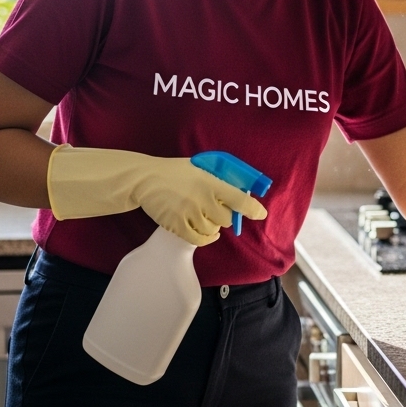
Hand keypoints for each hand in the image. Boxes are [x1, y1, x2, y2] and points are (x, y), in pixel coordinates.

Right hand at [47, 146, 266, 245]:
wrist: (145, 179)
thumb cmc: (175, 172)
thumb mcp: (200, 167)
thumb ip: (219, 178)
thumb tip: (240, 189)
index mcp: (210, 181)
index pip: (239, 198)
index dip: (253, 208)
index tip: (260, 214)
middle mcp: (202, 199)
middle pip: (226, 218)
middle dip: (225, 215)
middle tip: (217, 209)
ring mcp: (189, 213)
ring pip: (213, 230)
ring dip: (213, 226)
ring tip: (205, 217)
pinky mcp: (177, 225)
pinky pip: (199, 239)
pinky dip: (205, 238)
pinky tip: (206, 233)